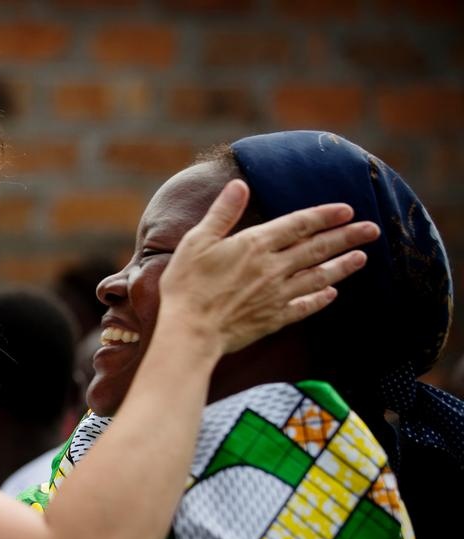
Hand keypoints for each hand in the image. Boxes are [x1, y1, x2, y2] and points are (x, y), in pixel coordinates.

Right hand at [161, 179, 378, 353]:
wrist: (190, 332)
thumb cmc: (186, 285)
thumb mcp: (196, 241)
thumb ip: (222, 213)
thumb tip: (240, 185)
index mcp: (255, 245)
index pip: (299, 224)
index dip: (325, 215)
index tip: (347, 210)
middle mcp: (273, 268)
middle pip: (318, 248)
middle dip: (347, 237)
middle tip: (372, 230)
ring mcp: (277, 295)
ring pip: (318, 276)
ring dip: (342, 266)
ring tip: (362, 257)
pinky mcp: (273, 318)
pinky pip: (305, 306)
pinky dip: (321, 299)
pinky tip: (332, 293)